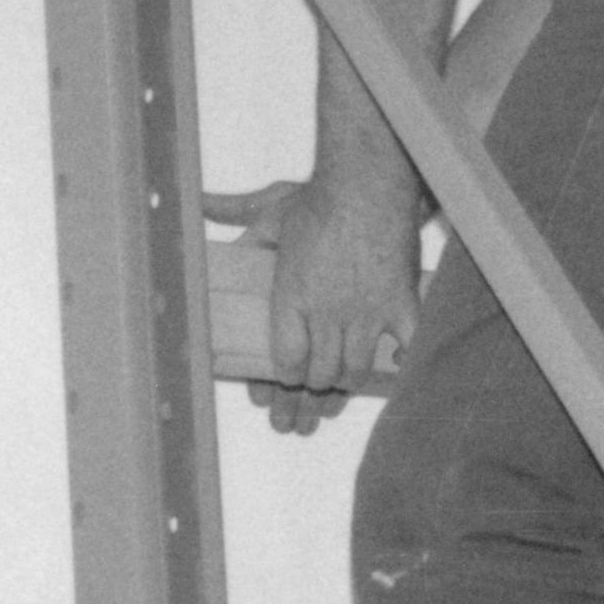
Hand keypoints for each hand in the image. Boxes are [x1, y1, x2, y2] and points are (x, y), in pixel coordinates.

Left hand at [203, 177, 417, 435]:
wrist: (368, 181)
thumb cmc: (319, 197)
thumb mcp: (270, 210)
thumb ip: (236, 215)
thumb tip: (198, 201)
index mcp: (291, 297)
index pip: (284, 360)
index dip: (279, 383)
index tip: (277, 391)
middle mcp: (327, 312)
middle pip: (318, 374)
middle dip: (305, 403)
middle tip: (300, 422)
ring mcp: (366, 311)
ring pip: (355, 369)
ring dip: (342, 392)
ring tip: (332, 408)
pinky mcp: (401, 302)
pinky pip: (405, 346)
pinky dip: (401, 362)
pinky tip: (393, 370)